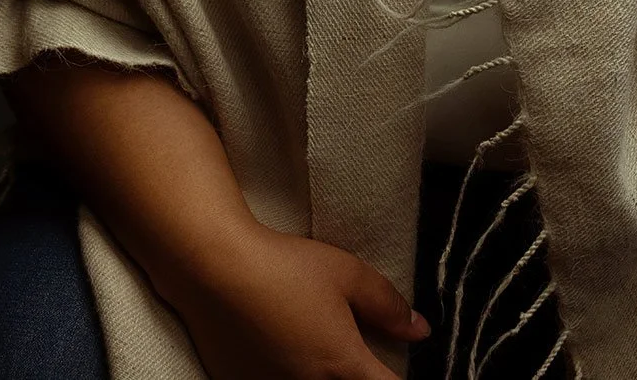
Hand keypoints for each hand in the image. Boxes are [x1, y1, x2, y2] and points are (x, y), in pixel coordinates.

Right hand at [163, 220, 430, 379]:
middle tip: (357, 354)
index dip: (398, 379)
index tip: (395, 364)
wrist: (216, 270)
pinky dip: (289, 374)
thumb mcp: (347, 274)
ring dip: (325, 375)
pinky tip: (284, 350)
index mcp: (342, 365)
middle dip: (361, 375)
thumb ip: (388, 305)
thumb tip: (420, 330)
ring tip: (319, 347)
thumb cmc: (285, 267)